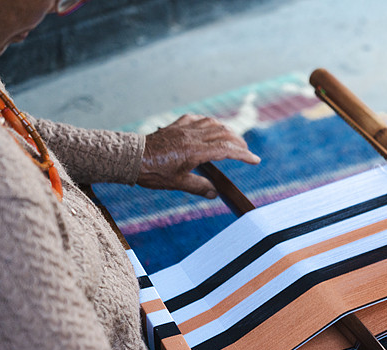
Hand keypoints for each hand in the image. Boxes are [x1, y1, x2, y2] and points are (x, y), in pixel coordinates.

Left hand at [138, 114, 259, 197]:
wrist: (131, 158)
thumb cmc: (153, 172)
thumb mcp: (178, 183)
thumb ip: (199, 187)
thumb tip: (215, 194)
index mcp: (196, 151)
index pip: (227, 150)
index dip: (243, 155)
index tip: (255, 160)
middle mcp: (193, 136)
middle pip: (224, 134)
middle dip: (238, 143)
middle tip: (245, 152)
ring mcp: (184, 128)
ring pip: (213, 123)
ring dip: (226, 130)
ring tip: (232, 139)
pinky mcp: (176, 125)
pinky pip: (197, 118)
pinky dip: (208, 122)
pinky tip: (210, 126)